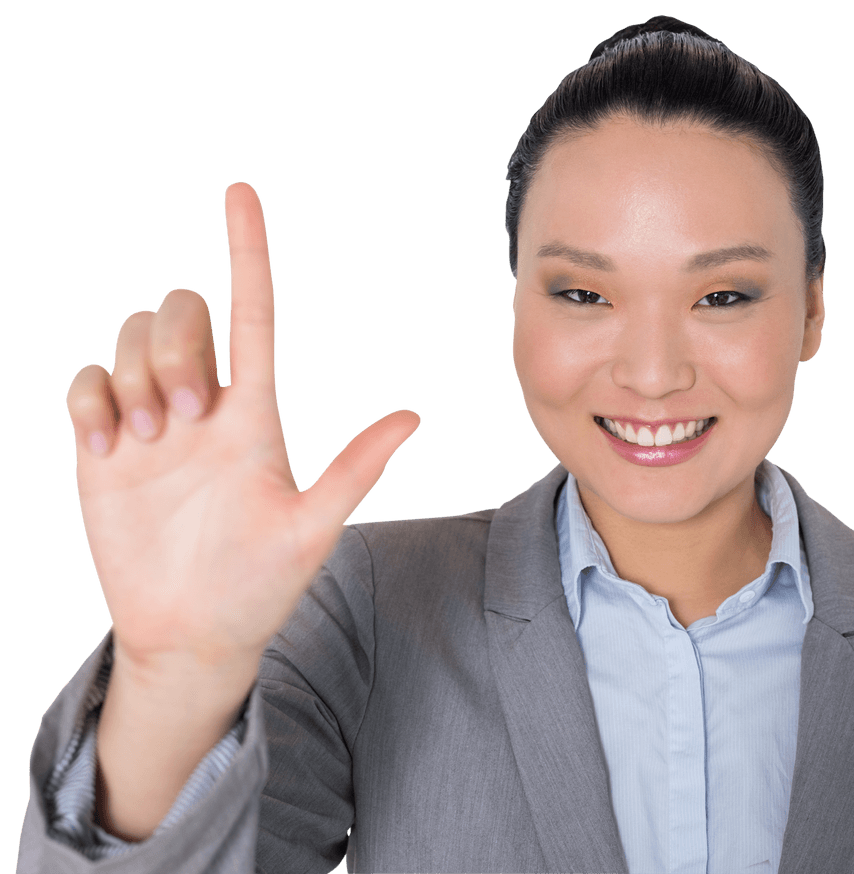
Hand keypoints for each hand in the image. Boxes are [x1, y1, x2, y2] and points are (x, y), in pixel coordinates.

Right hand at [65, 182, 420, 676]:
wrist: (191, 632)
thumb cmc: (258, 586)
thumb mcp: (310, 530)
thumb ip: (354, 470)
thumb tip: (415, 417)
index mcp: (256, 413)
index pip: (253, 313)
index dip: (248, 252)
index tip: (241, 193)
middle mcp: (205, 405)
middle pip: (181, 312)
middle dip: (175, 346)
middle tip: (183, 417)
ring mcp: (153, 422)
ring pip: (130, 336)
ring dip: (134, 376)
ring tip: (146, 444)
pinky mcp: (104, 443)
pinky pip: (84, 381)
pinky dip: (91, 400)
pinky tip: (109, 448)